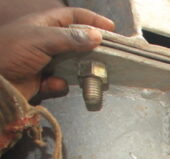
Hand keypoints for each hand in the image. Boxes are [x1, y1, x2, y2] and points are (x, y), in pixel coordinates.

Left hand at [0, 7, 114, 100]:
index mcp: (43, 25)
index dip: (92, 19)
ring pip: (72, 65)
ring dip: (79, 70)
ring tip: (88, 73)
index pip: (72, 16)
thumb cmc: (10, 52)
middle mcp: (46, 41)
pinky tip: (52, 84)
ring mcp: (45, 62)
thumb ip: (70, 38)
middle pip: (76, 42)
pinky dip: (59, 85)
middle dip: (91, 49)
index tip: (111, 28)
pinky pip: (61, 83)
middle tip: (109, 55)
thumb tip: (97, 36)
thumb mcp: (40, 39)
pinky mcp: (42, 81)